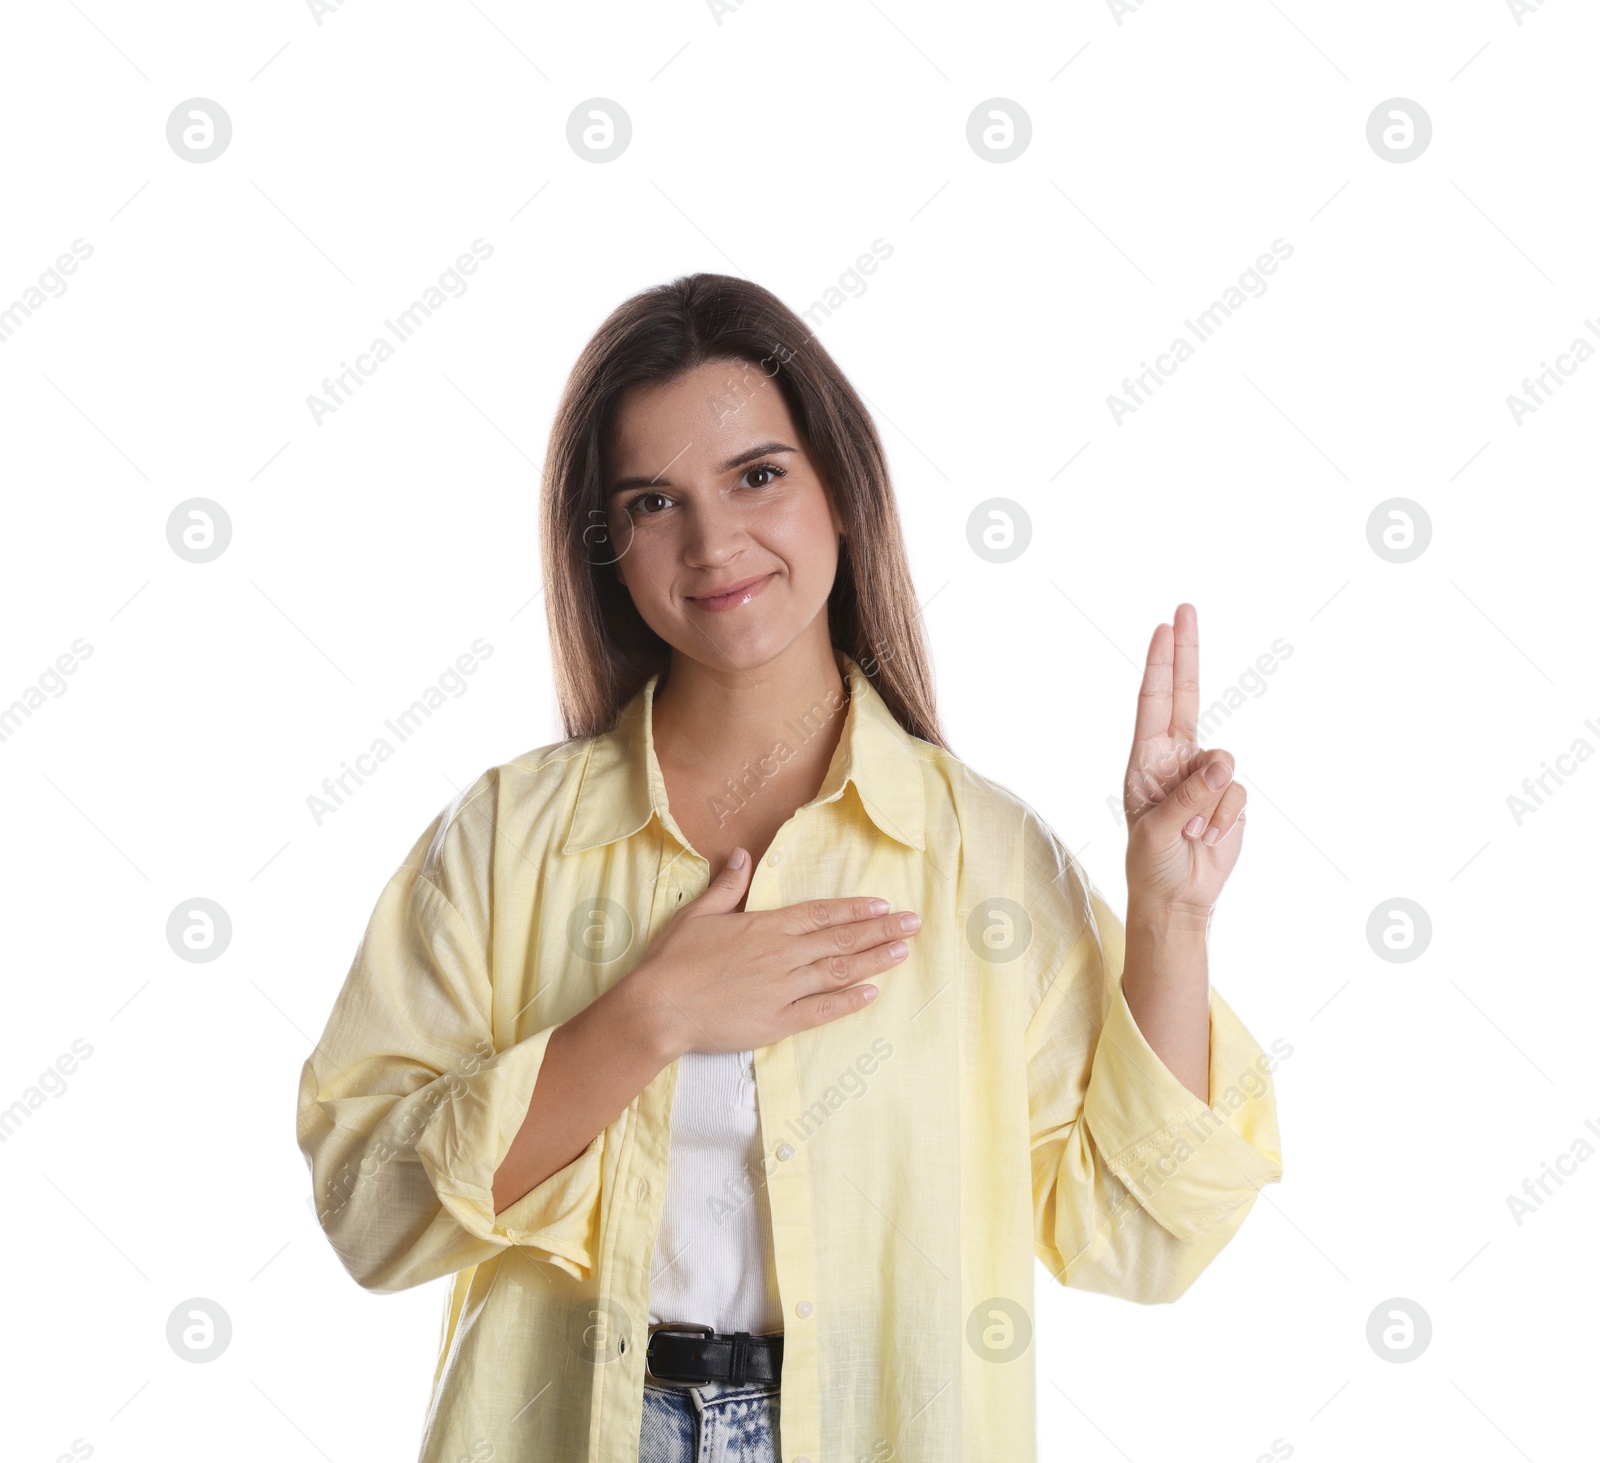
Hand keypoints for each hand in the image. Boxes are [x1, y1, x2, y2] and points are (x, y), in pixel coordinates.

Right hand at [622, 848, 920, 1057]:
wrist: (658, 1008)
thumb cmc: (674, 960)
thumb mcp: (699, 913)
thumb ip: (728, 885)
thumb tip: (744, 854)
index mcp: (765, 927)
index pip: (821, 914)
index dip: (855, 909)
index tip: (883, 904)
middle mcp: (782, 955)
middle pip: (841, 940)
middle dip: (881, 930)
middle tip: (914, 923)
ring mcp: (784, 989)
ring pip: (839, 971)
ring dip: (874, 960)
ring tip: (903, 951)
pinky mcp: (778, 1021)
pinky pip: (821, 1009)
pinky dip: (848, 1001)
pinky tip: (872, 993)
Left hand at [1123, 602, 1246, 916]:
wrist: (1179, 898)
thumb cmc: (1152, 863)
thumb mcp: (1156, 832)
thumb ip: (1187, 798)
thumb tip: (1221, 766)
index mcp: (1145, 760)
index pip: (1153, 703)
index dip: (1159, 665)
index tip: (1164, 628)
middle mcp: (1174, 758)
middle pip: (1185, 695)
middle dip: (1185, 653)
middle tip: (1184, 608)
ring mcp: (1204, 775)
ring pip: (1224, 762)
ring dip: (1210, 803)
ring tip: (1191, 831)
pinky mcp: (1229, 795)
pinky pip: (1238, 794)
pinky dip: (1225, 819)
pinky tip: (1208, 836)